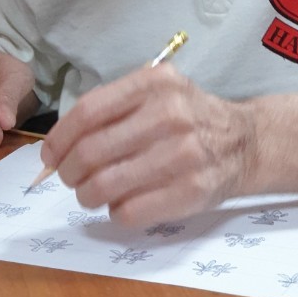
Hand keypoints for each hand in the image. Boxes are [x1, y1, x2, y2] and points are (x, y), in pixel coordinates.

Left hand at [40, 64, 257, 226]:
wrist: (247, 143)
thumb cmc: (190, 117)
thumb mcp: (157, 92)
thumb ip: (113, 108)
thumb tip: (58, 147)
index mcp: (155, 83)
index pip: (88, 112)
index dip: (59, 139)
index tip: (50, 156)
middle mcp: (171, 114)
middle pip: (91, 152)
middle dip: (69, 172)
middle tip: (70, 178)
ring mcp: (184, 154)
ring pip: (105, 186)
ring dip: (87, 196)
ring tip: (91, 194)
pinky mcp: (193, 191)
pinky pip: (130, 212)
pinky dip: (115, 212)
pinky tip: (122, 204)